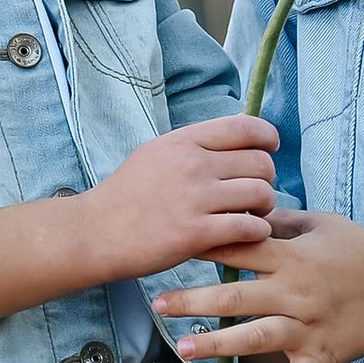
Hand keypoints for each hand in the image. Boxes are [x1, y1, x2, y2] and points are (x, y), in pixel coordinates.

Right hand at [79, 117, 278, 281]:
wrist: (94, 232)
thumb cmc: (126, 195)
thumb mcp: (155, 153)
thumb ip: (192, 145)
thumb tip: (233, 137)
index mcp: (183, 141)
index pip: (245, 127)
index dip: (268, 138)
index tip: (269, 150)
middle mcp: (192, 165)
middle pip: (261, 163)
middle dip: (266, 179)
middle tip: (255, 195)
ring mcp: (195, 199)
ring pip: (261, 194)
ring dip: (264, 207)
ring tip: (252, 215)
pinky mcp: (196, 234)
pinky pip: (250, 228)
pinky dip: (256, 232)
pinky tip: (246, 235)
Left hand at [155, 209, 363, 362]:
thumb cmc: (362, 250)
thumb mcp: (322, 223)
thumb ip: (281, 221)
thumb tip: (244, 215)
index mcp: (291, 258)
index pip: (237, 251)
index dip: (202, 249)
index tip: (170, 248)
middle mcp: (295, 294)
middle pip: (235, 298)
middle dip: (192, 301)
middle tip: (156, 303)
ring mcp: (307, 329)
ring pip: (255, 338)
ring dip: (218, 345)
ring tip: (184, 349)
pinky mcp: (321, 357)